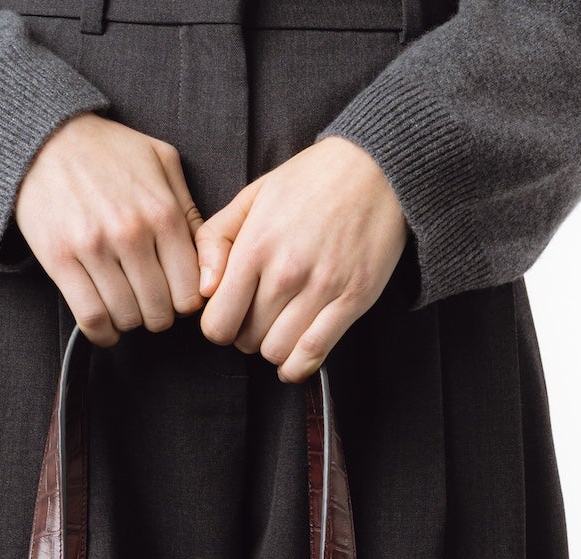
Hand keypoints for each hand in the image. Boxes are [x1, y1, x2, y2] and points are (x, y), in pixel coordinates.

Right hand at [14, 112, 206, 345]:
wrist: (45, 137)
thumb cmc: (109, 152)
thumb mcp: (162, 162)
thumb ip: (190, 213)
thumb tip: (211, 267)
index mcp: (163, 213)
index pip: (190, 292)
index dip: (185, 303)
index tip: (175, 297)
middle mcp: (131, 233)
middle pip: (160, 312)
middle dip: (158, 315)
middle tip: (149, 303)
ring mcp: (94, 248)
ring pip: (127, 318)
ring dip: (130, 322)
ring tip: (126, 306)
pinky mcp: (61, 259)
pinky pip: (91, 317)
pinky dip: (103, 333)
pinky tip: (106, 327)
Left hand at [195, 137, 408, 381]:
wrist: (376, 168)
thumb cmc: (310, 182)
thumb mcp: (251, 196)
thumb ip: (215, 239)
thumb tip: (203, 290)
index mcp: (255, 247)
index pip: (218, 322)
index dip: (218, 326)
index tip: (228, 316)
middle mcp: (286, 272)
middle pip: (247, 341)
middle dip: (246, 335)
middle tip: (257, 318)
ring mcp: (322, 288)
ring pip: (278, 352)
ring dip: (273, 348)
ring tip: (279, 328)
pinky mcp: (353, 300)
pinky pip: (314, 353)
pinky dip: (298, 367)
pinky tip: (293, 361)